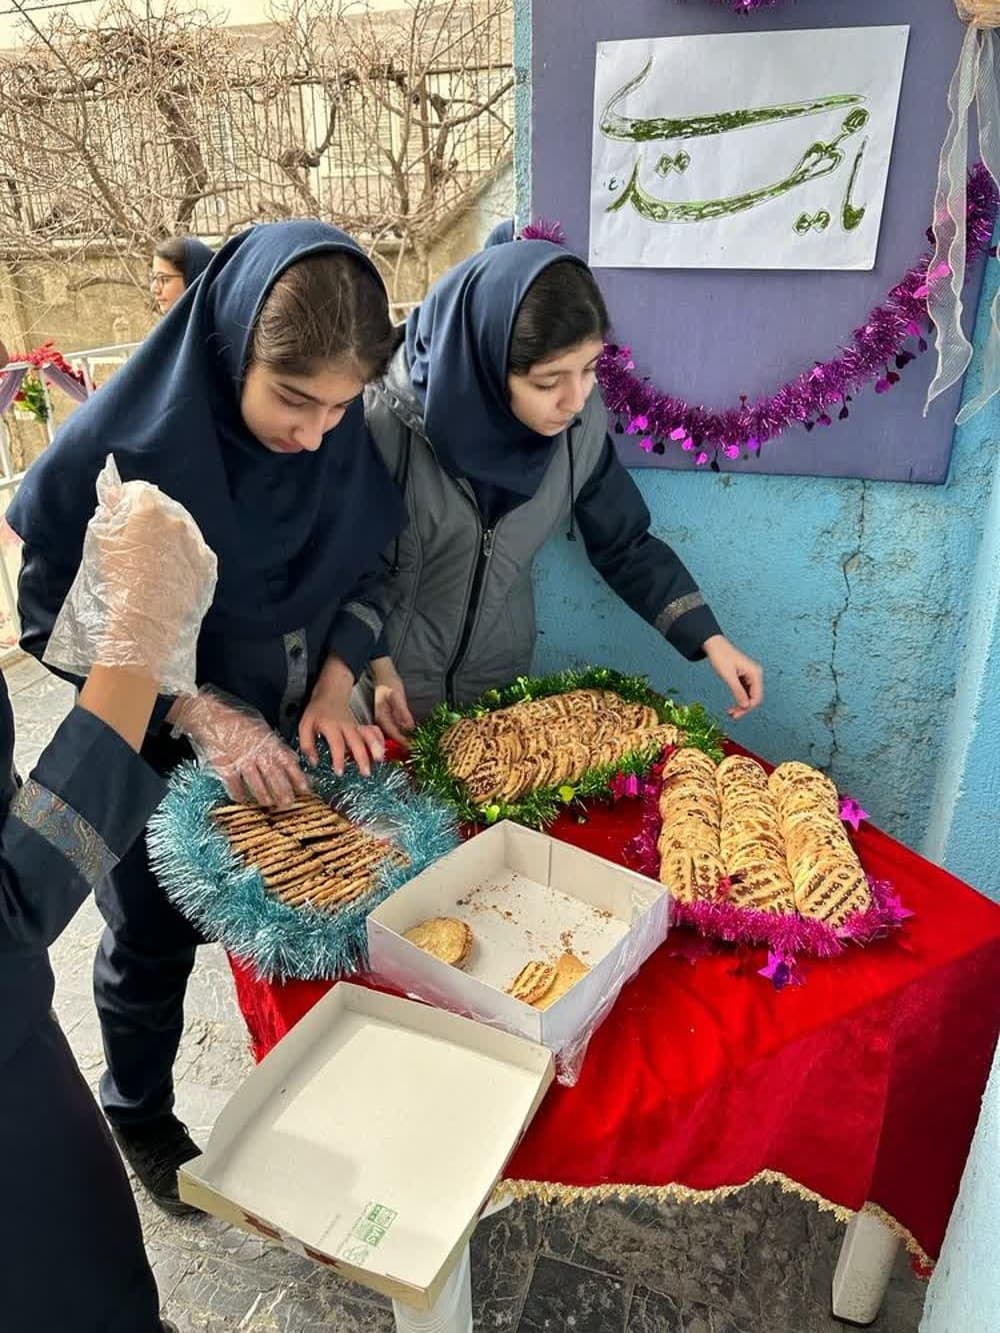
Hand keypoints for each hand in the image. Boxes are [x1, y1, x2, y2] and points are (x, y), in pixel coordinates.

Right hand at [45, 454, 216, 693]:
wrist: (144, 623)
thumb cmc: (116, 581)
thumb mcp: (103, 540)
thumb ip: (110, 511)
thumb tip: (113, 492)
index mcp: (149, 509)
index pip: (141, 493)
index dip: (130, 504)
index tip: (124, 519)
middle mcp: (178, 520)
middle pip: (164, 512)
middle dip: (152, 523)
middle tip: (139, 548)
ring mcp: (196, 543)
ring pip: (182, 534)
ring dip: (170, 542)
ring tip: (156, 567)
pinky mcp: (208, 565)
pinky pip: (195, 555)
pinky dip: (185, 561)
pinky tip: (171, 577)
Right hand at [171, 687, 308, 807]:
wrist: (209, 715)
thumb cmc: (235, 719)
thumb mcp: (261, 727)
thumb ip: (275, 744)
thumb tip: (290, 757)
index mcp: (268, 742)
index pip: (288, 762)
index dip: (298, 777)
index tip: (305, 788)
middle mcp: (257, 753)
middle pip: (275, 777)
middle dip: (283, 792)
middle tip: (288, 803)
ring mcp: (241, 761)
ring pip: (257, 784)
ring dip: (264, 797)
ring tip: (269, 803)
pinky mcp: (225, 767)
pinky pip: (235, 786)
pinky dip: (239, 794)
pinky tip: (243, 799)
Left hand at [299, 656, 384, 776]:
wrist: (329, 695)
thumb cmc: (316, 713)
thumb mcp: (304, 726)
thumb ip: (307, 745)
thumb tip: (314, 762)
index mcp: (331, 726)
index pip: (336, 743)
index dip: (338, 758)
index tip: (340, 772)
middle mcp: (346, 725)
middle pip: (357, 741)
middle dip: (362, 757)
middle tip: (365, 773)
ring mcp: (356, 725)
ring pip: (369, 734)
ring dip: (375, 747)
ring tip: (379, 761)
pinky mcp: (361, 726)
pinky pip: (374, 731)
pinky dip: (380, 740)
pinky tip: (382, 751)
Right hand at [371, 659, 414, 746]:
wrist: (383, 674)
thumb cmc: (389, 683)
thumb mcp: (397, 696)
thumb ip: (403, 712)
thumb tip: (409, 727)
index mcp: (381, 717)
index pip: (394, 734)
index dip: (404, 742)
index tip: (414, 747)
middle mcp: (382, 721)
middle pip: (394, 737)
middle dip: (405, 743)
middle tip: (418, 749)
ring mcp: (386, 720)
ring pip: (396, 733)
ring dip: (406, 739)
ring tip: (417, 744)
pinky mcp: (390, 717)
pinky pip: (398, 727)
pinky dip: (405, 732)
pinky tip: (413, 734)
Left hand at [703, 635, 763, 720]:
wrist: (714, 645)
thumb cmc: (721, 657)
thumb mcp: (728, 676)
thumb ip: (738, 691)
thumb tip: (745, 706)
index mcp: (755, 673)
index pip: (757, 696)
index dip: (748, 707)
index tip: (737, 714)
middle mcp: (755, 674)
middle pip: (754, 697)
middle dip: (744, 707)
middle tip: (733, 715)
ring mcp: (750, 676)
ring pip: (750, 695)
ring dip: (742, 704)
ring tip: (731, 712)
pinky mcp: (744, 677)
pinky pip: (745, 691)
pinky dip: (739, 698)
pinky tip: (733, 704)